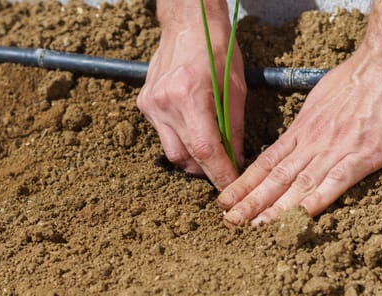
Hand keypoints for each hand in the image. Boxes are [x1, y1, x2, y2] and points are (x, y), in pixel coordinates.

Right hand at [137, 17, 245, 188]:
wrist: (187, 23)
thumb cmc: (216, 48)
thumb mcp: (236, 87)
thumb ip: (235, 127)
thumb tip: (236, 159)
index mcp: (189, 95)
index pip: (204, 149)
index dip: (219, 173)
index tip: (230, 186)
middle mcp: (164, 103)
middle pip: (184, 157)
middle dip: (206, 170)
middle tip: (224, 168)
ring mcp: (151, 104)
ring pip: (171, 151)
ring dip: (192, 158)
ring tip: (210, 150)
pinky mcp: (144, 104)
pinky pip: (163, 135)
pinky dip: (180, 140)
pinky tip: (192, 129)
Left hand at [217, 38, 381, 224]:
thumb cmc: (354, 79)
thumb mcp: (318, 101)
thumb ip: (304, 127)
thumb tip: (292, 142)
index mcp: (301, 131)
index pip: (265, 163)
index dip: (244, 185)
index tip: (225, 201)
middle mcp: (313, 142)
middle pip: (276, 177)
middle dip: (251, 202)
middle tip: (230, 220)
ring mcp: (338, 148)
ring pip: (301, 182)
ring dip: (277, 207)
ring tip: (256, 226)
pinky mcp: (366, 153)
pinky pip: (340, 178)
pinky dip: (321, 196)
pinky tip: (304, 214)